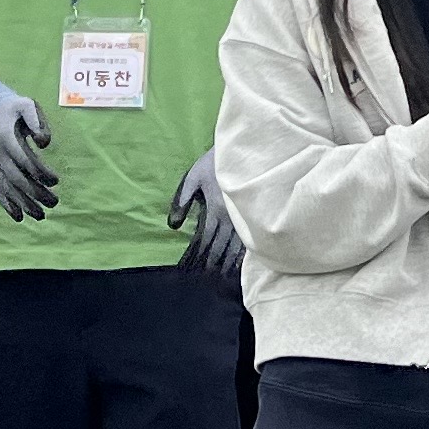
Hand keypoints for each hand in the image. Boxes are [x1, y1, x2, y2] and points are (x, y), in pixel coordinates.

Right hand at [0, 78, 58, 219]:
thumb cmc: (15, 109)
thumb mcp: (27, 105)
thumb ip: (37, 121)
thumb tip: (44, 143)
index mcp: (7, 139)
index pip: (24, 160)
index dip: (40, 172)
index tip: (56, 180)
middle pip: (17, 179)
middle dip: (35, 193)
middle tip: (54, 203)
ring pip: (7, 188)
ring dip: (23, 204)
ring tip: (41, 215)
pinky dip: (6, 205)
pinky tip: (18, 217)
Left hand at [169, 152, 245, 287]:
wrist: (246, 149)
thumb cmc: (216, 162)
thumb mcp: (193, 177)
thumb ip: (181, 200)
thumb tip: (173, 226)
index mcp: (215, 210)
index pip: (204, 240)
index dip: (195, 255)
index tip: (187, 268)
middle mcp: (231, 218)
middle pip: (219, 248)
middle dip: (209, 264)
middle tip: (202, 279)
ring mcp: (246, 218)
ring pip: (235, 247)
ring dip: (225, 263)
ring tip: (219, 278)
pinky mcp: (255, 216)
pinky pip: (249, 240)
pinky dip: (243, 254)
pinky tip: (239, 264)